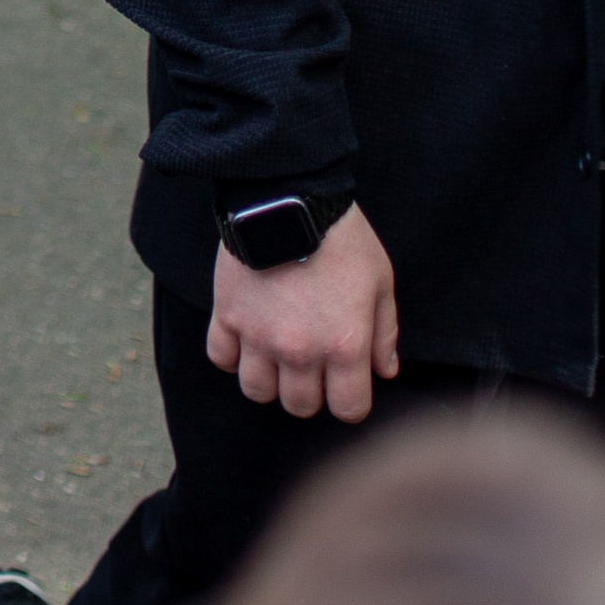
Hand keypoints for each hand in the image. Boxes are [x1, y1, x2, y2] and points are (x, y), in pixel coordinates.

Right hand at [207, 204, 398, 422]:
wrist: (289, 196)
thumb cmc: (341, 238)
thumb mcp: (380, 281)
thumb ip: (385, 331)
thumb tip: (384, 370)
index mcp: (344, 346)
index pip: (348, 409)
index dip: (350, 400)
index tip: (346, 384)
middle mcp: (300, 351)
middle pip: (301, 406)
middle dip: (310, 392)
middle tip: (311, 365)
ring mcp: (259, 335)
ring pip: (257, 390)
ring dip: (270, 379)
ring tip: (276, 356)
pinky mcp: (228, 314)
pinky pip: (220, 357)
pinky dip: (231, 354)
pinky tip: (245, 338)